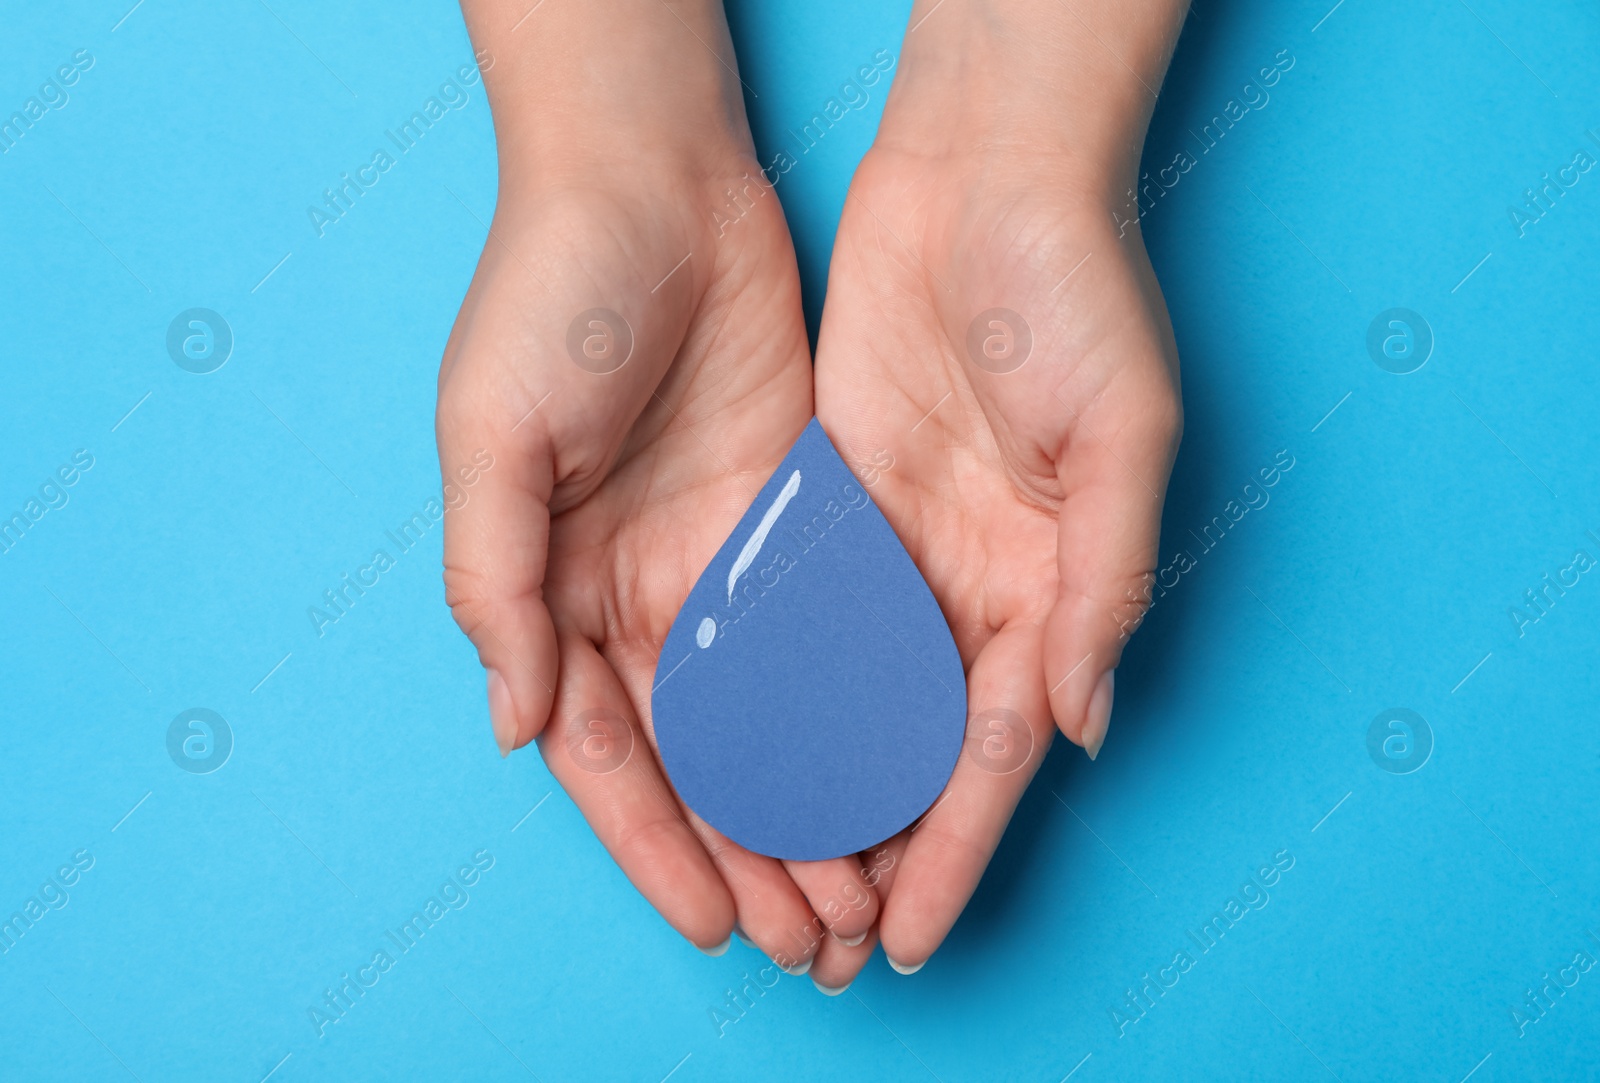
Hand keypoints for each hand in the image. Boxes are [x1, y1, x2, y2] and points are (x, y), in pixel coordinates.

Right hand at [437, 0, 880, 981]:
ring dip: (813, 802)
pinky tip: (898, 765)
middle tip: (815, 940)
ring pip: (776, 714)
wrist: (651, 175)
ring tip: (864, 889)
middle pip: (704, 757)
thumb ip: (496, 586)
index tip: (720, 925)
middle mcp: (642, 590)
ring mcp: (722, 555)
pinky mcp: (794, 510)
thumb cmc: (551, 295)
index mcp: (558, 589)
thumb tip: (517, 728)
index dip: (660, 846)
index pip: (611, 754)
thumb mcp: (489, 437)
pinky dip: (856, 705)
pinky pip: (830, 630)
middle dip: (752, 852)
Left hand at [815, 0, 1187, 972]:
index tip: (911, 938)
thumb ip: (1104, 582)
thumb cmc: (1075, 292)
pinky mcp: (836, 501)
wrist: (983, 178)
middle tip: (824, 948)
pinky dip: (773, 689)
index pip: (992, 750)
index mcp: (1051, 586)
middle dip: (877, 849)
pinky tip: (732, 752)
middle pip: (915, 747)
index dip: (954, 849)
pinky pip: (801, 617)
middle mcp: (974, 585)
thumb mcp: (1123, 434)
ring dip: (816, 789)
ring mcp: (901, 548)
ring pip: (850, 700)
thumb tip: (1079, 727)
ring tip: (768, 879)